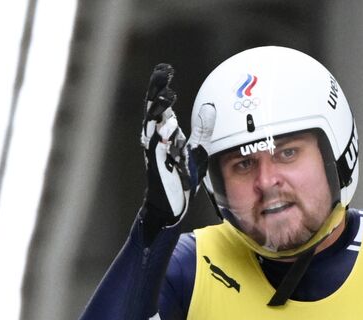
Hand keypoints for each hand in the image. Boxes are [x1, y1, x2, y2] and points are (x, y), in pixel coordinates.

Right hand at [141, 64, 200, 234]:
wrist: (171, 206)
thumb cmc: (181, 177)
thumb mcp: (197, 149)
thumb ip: (203, 129)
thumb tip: (210, 106)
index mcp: (166, 132)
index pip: (162, 104)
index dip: (161, 86)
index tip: (165, 70)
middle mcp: (157, 138)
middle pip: (153, 109)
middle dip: (155, 91)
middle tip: (161, 74)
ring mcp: (155, 151)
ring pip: (151, 125)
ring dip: (157, 110)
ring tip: (165, 95)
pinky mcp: (157, 165)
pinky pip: (156, 148)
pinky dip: (160, 136)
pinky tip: (166, 125)